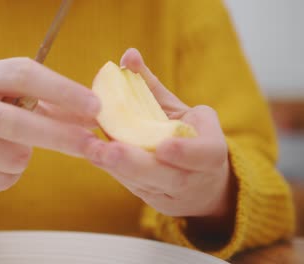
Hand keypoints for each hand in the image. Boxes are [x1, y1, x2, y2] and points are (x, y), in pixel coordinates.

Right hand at [0, 58, 101, 213]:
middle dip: (59, 135)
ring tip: (14, 149)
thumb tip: (96, 120)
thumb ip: (57, 108)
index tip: (96, 106)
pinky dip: (10, 176)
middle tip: (92, 145)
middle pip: (16, 121)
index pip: (24, 75)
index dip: (62, 90)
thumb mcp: (20, 101)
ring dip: (26, 158)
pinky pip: (1, 180)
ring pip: (13, 157)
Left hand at [86, 49, 234, 227]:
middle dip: (137, 164)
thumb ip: (153, 87)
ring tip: (94, 151)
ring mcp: (174, 195)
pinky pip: (133, 188)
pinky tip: (95, 156)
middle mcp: (195, 179)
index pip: (205, 155)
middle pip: (169, 177)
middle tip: (110, 150)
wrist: (204, 181)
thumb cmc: (192, 136)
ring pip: (146, 185)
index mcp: (212, 152)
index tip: (164, 146)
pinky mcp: (156, 203)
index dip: (186, 152)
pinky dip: (114, 171)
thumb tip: (128, 55)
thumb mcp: (181, 110)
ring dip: (117, 169)